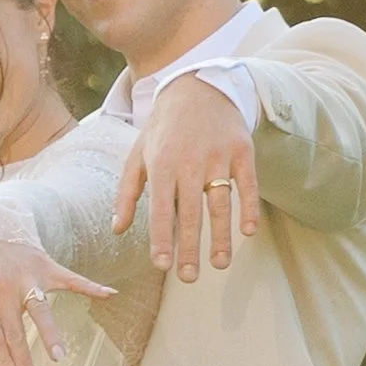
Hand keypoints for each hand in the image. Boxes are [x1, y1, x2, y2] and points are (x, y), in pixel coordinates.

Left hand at [0, 231, 113, 365]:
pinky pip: (70, 278)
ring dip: (50, 334)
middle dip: (25, 364)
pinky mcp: (45, 266)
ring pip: (41, 309)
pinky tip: (108, 295)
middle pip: (16, 332)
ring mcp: (27, 276)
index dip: (3, 364)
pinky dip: (90, 286)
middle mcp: (4, 287)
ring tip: (58, 357)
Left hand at [112, 73, 258, 279]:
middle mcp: (190, 161)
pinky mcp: (243, 150)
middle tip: (189, 278)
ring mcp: (219, 156)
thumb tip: (116, 229)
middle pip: (191, 213)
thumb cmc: (163, 129)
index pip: (160, 209)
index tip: (162, 266)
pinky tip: (248, 232)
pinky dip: (249, 208)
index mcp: (162, 164)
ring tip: (220, 264)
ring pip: (221, 203)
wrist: (197, 87)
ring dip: (221, 237)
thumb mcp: (138, 154)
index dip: (161, 238)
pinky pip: (247, 184)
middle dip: (190, 248)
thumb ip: (126, 192)